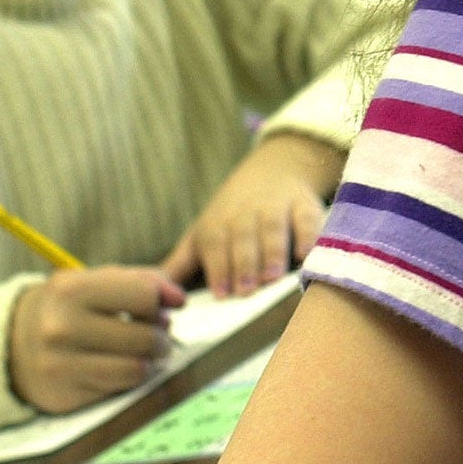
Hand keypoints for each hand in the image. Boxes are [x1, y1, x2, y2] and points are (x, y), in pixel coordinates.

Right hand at [8, 266, 186, 413]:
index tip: (165, 305)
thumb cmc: (69, 307)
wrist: (12, 344)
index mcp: (71, 289)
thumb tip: (178, 299)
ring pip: (137, 368)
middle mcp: (61, 327)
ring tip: (144, 352)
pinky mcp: (64, 395)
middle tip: (156, 334)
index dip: (162, 301)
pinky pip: (119, 389)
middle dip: (161, 336)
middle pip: (145, 337)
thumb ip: (142, 281)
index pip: (145, 295)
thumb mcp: (96, 281)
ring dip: (151, 361)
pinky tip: (121, 367)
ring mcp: (60, 365)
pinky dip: (129, 378)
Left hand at [161, 133, 344, 296]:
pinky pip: (307, 219)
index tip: (222, 294)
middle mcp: (245, 213)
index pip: (214, 245)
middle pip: (243, 238)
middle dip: (243, 264)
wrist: (274, 170)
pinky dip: (307, 236)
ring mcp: (276, 206)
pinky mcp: (304, 204)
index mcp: (217, 225)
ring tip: (272, 278)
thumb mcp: (202, 234)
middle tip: (246, 291)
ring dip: (272, 253)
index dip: (218, 268)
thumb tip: (154, 293)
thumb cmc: (232, 215)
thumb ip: (180, 265)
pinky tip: (305, 255)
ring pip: (273, 229)